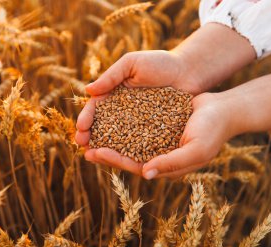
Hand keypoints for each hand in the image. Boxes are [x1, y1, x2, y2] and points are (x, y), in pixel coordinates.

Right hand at [76, 50, 202, 175]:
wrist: (189, 71)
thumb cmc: (160, 62)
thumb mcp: (132, 63)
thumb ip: (111, 76)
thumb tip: (88, 90)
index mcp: (114, 94)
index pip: (96, 108)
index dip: (87, 118)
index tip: (81, 127)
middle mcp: (122, 111)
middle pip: (102, 126)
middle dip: (90, 136)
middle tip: (82, 146)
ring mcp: (137, 123)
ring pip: (116, 138)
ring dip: (104, 147)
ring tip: (95, 156)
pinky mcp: (152, 132)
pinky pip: (138, 143)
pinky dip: (127, 151)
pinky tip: (120, 160)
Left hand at [76, 92, 236, 178]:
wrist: (224, 109)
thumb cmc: (213, 130)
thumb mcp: (195, 149)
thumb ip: (172, 163)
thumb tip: (145, 173)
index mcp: (165, 165)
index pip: (134, 166)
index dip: (114, 160)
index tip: (95, 152)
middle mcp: (158, 154)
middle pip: (127, 155)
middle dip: (105, 151)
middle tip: (83, 146)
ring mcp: (157, 140)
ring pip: (128, 140)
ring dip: (109, 137)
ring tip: (90, 131)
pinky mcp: (157, 124)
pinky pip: (135, 125)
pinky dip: (121, 122)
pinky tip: (107, 115)